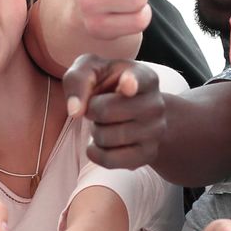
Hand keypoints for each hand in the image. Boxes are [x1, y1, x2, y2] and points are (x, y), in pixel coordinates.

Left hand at [63, 55, 162, 169]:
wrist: (138, 108)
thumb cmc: (109, 84)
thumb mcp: (92, 70)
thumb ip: (78, 79)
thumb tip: (75, 111)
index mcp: (145, 77)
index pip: (137, 80)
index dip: (130, 82)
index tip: (127, 85)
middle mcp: (156, 104)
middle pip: (104, 111)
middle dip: (92, 110)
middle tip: (101, 107)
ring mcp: (155, 132)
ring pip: (104, 137)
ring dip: (96, 131)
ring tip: (108, 123)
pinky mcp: (148, 154)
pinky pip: (108, 160)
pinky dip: (96, 153)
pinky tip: (102, 143)